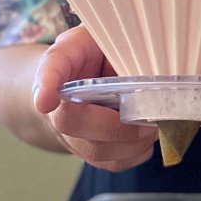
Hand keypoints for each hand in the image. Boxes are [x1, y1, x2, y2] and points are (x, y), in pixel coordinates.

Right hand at [32, 25, 156, 170]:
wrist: (81, 88)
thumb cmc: (93, 58)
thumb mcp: (96, 37)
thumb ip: (111, 40)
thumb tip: (146, 55)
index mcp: (60, 66)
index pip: (49, 70)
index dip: (46, 85)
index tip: (45, 101)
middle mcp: (56, 105)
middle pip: (71, 122)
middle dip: (113, 125)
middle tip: (144, 117)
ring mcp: (72, 135)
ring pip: (97, 150)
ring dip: (132, 141)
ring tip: (154, 124)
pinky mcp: (93, 154)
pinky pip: (114, 163)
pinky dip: (137, 152)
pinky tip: (147, 135)